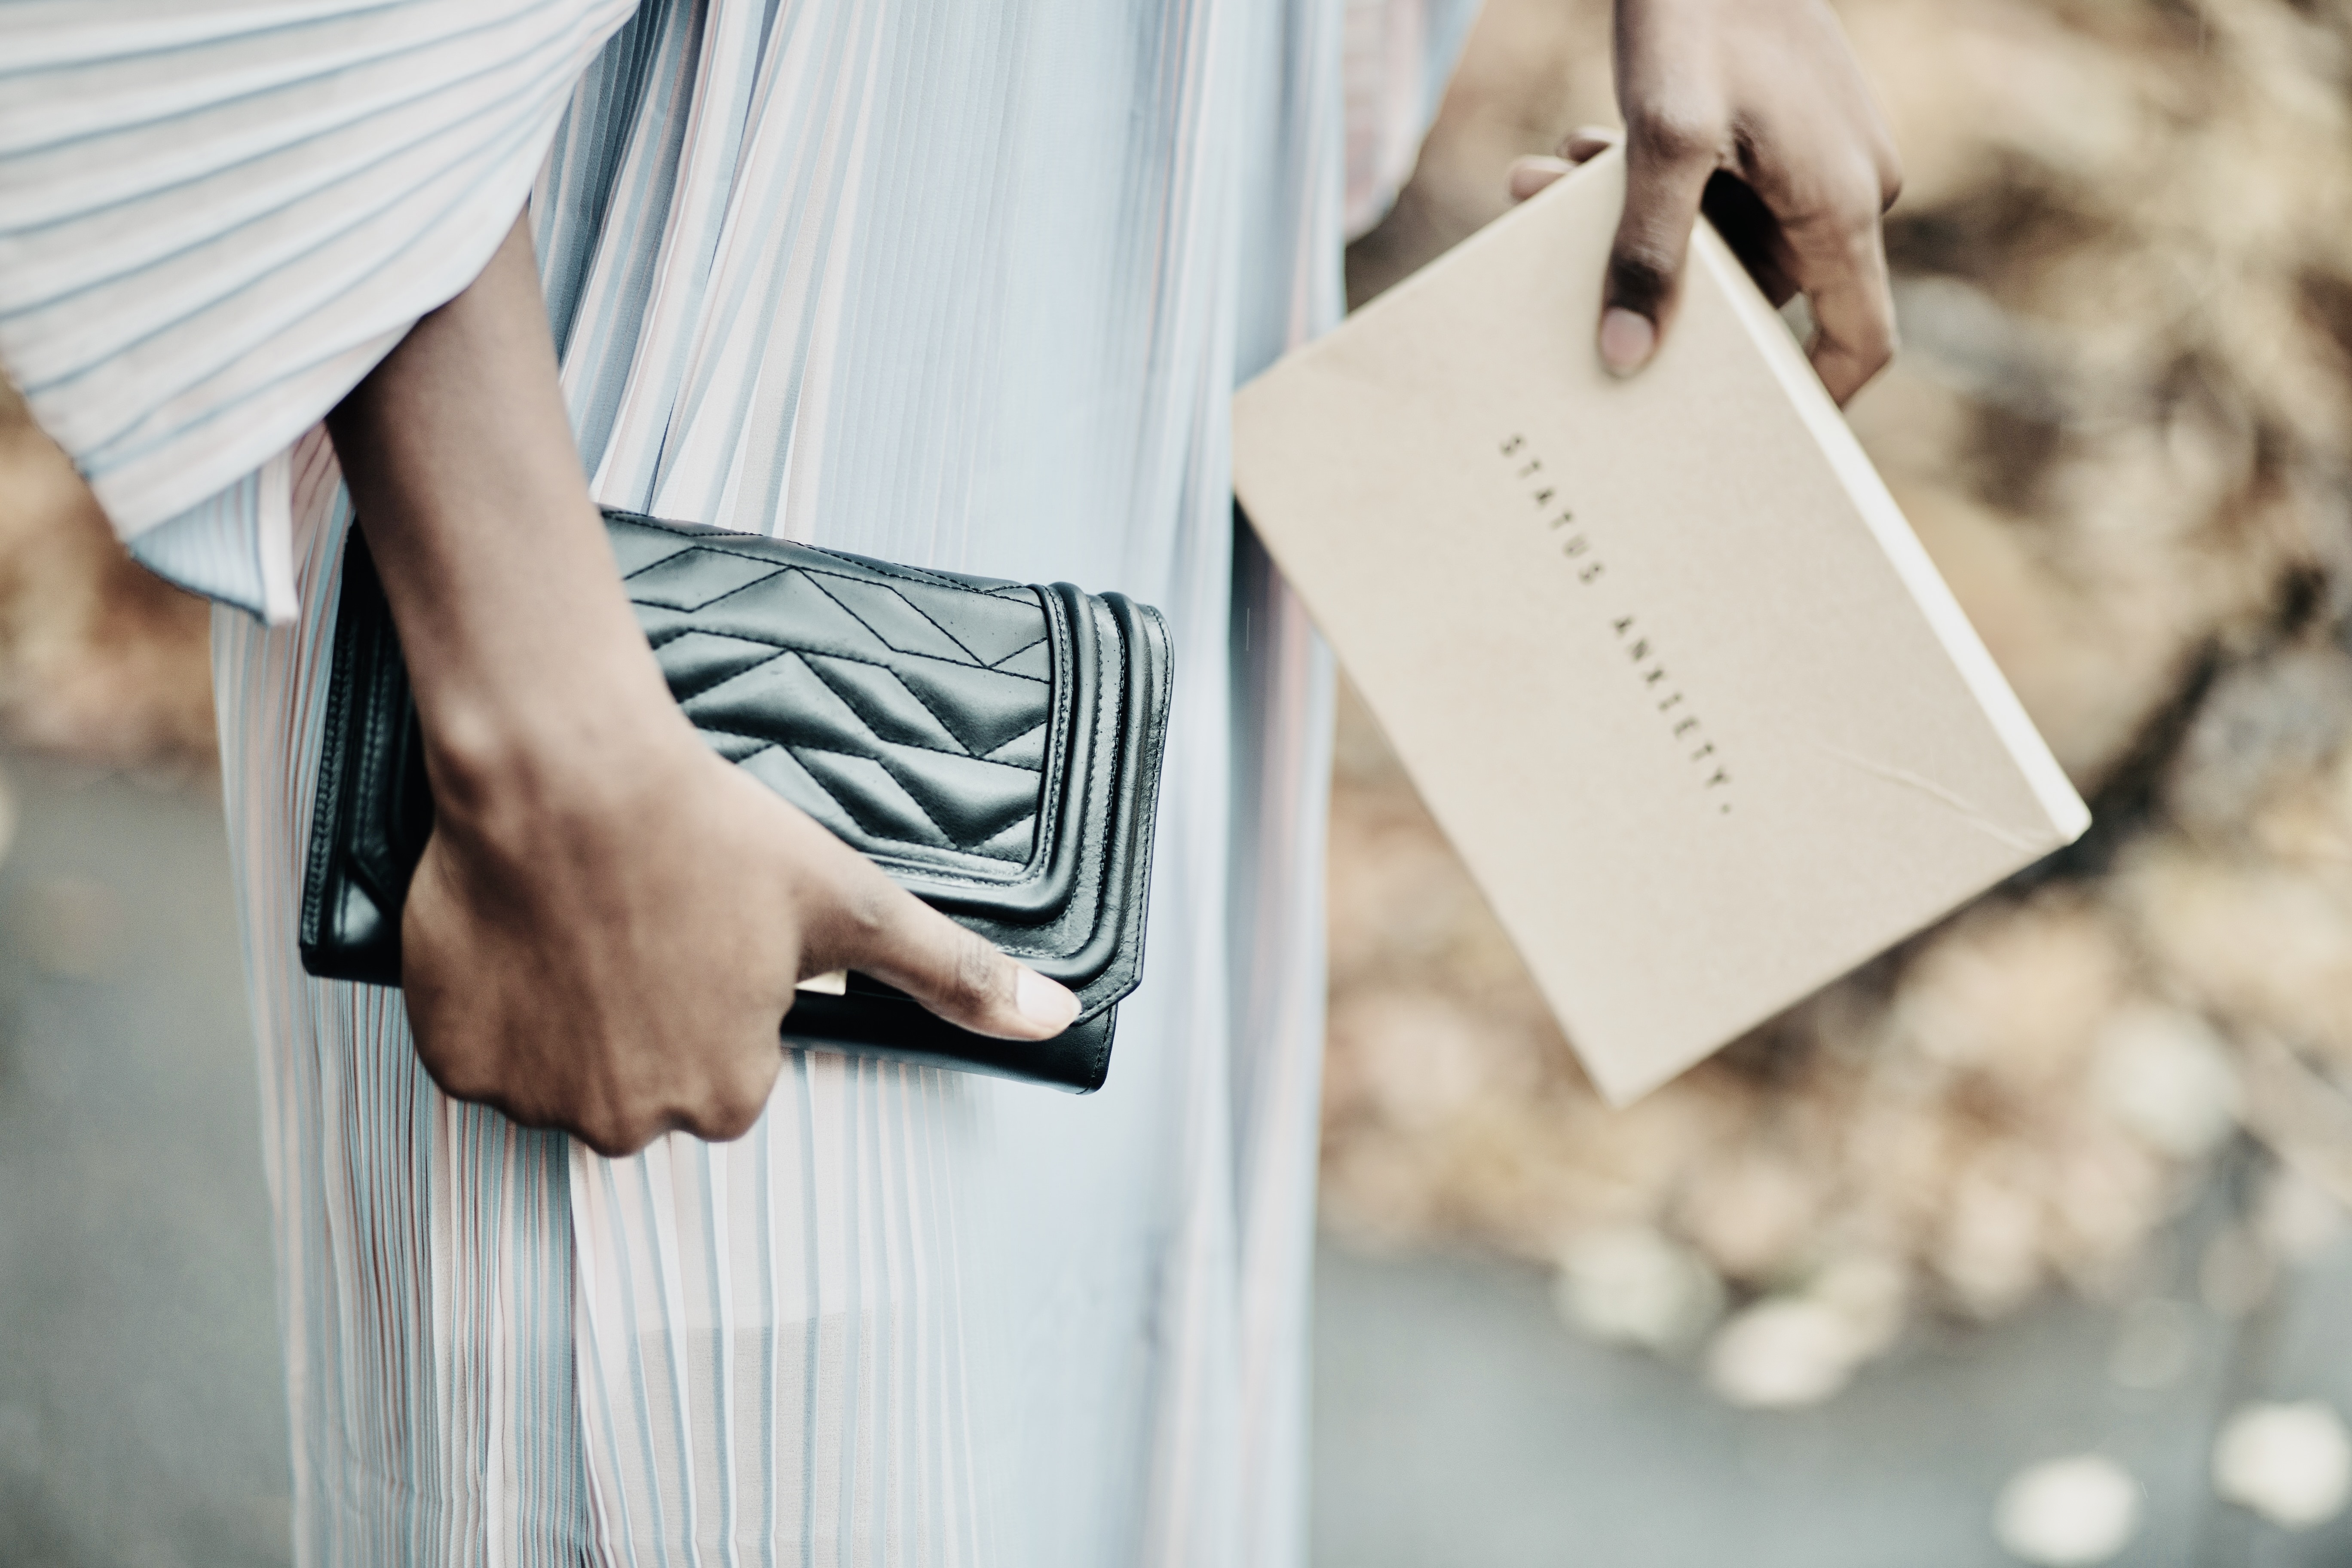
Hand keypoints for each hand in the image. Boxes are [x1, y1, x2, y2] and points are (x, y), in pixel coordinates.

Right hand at [329, 216, 1076, 1157]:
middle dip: (644, 1014)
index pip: (729, 1067)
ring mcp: (540, 1101)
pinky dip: (498, 1007)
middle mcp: (634, 1123)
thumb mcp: (855, 905)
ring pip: (563, 1071)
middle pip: (644, 1078)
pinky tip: (527, 938)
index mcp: (729, 1097)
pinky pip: (482, 1054)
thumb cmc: (714, 834)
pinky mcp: (458, 1067)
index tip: (701, 932)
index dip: (715, 995)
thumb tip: (1060, 1018)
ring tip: (583, 924)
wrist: (568, 775)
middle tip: (641, 923)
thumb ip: (957, 974)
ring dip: (571, 1014)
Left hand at [1508, 0, 1902, 404]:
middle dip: (1658, 281)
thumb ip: (1646, 251)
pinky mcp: (1782, 122)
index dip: (1814, 396)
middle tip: (1570, 271)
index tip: (1751, 436)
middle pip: (1757, 284)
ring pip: (1719, 228)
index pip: (1859, 337)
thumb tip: (1627, 358)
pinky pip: (1716, 181)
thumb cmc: (1696, 12)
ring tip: (1544, 183)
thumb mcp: (1660, 141)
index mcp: (1843, 204)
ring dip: (1631, 222)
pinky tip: (1577, 149)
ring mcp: (1817, 152)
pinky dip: (1648, 178)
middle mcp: (1845, 186)